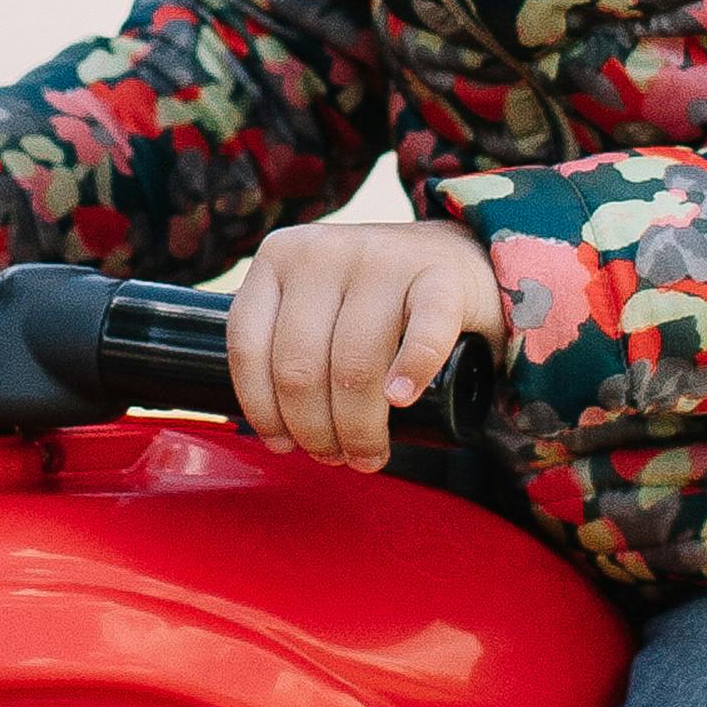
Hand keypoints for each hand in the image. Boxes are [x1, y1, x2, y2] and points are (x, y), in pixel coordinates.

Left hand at [223, 214, 504, 473]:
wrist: (458, 261)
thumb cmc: (376, 302)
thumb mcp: (316, 303)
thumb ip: (285, 342)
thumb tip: (275, 434)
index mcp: (280, 256)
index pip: (249, 347)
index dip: (264, 411)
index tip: (285, 444)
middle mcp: (324, 250)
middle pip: (300, 366)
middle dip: (315, 431)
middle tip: (336, 457)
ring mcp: (384, 258)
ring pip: (354, 365)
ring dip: (359, 427)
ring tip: (368, 453)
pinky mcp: (441, 275)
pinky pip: (422, 335)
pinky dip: (412, 373)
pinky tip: (403, 399)